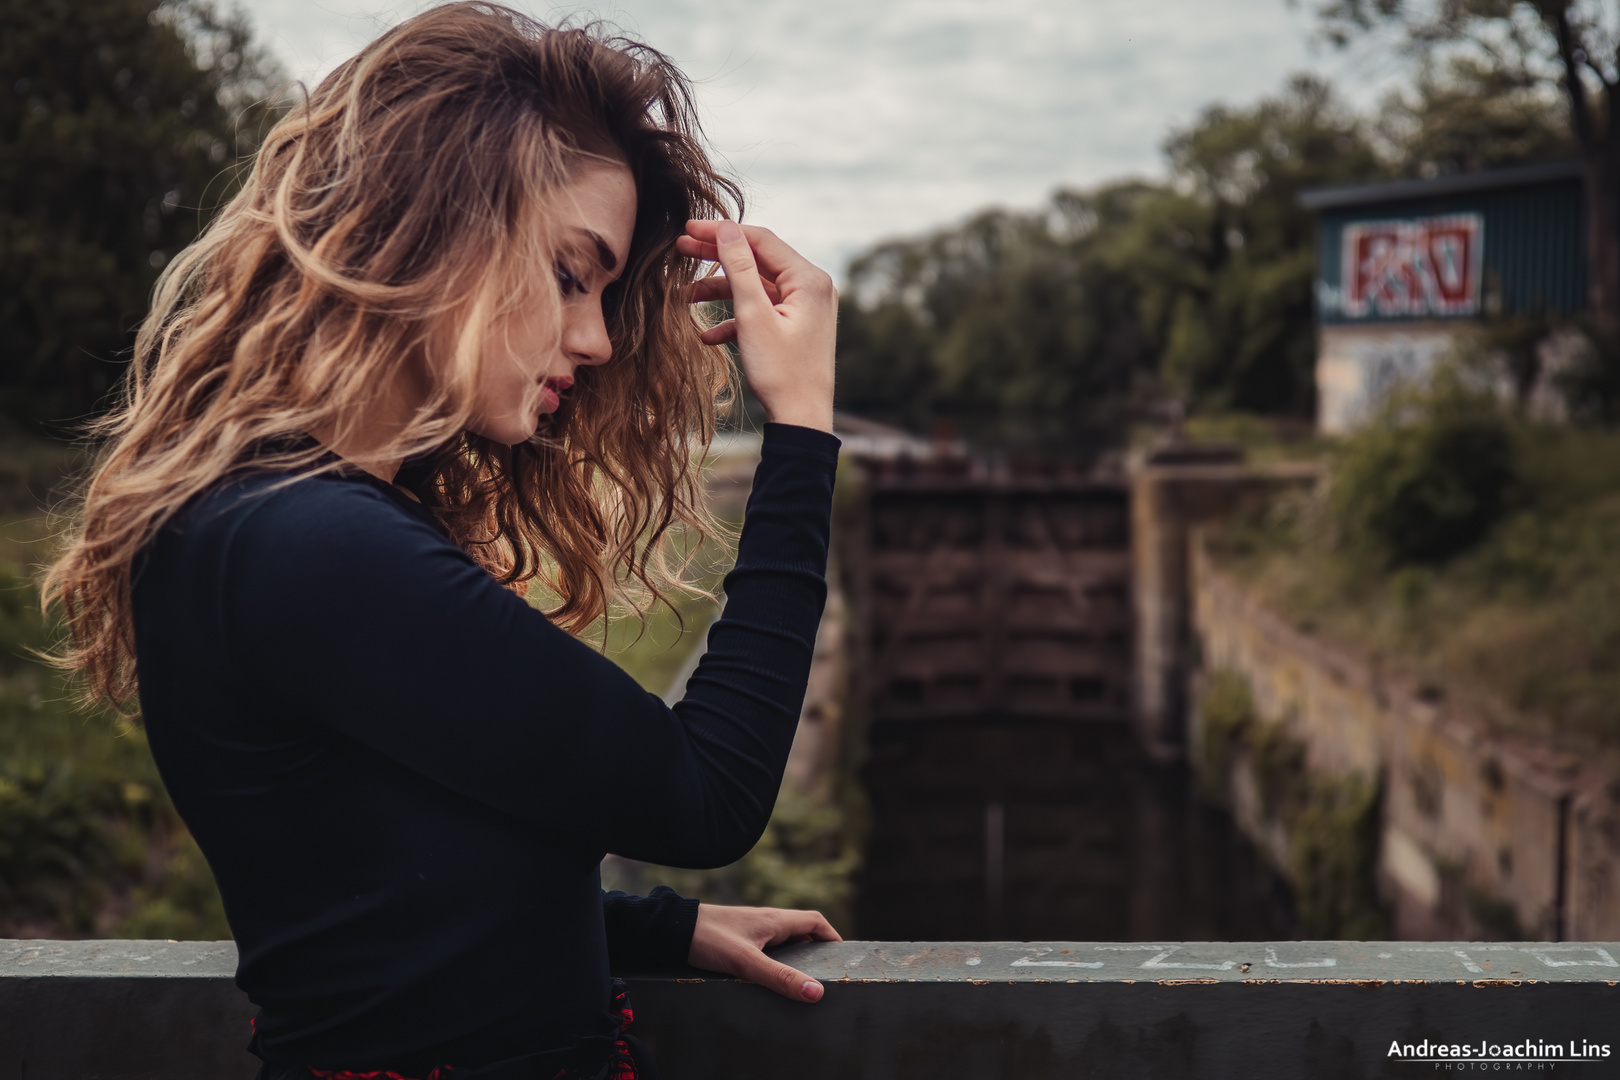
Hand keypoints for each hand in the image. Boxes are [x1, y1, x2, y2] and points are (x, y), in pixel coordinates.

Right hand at [676, 221, 836, 433]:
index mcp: (808, 279)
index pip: (760, 240)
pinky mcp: (797, 327)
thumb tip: (726, 229)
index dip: (722, 232)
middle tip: (680, 249)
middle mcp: (812, 288)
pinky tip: (708, 336)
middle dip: (717, 257)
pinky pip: (763, 312)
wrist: (801, 421)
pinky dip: (736, 318)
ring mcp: (805, 308)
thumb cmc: (781, 372)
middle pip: (757, 260)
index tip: (687, 230)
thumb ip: (739, 269)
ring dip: (720, 292)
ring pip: (756, 288)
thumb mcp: (753, 316)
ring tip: (683, 297)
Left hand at [686, 902, 842, 1001]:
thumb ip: (780, 978)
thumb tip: (817, 992)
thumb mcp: (746, 962)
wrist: (672, 929)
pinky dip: (777, 960)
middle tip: (824, 975)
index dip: (832, 937)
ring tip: (801, 982)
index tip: (842, 958)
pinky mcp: (738, 938)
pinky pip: (767, 947)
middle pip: (802, 930)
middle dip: (817, 949)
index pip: (815, 921)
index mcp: (775, 920)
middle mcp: (766, 921)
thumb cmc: (708, 939)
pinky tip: (770, 978)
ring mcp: (751, 929)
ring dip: (796, 956)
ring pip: (784, 940)